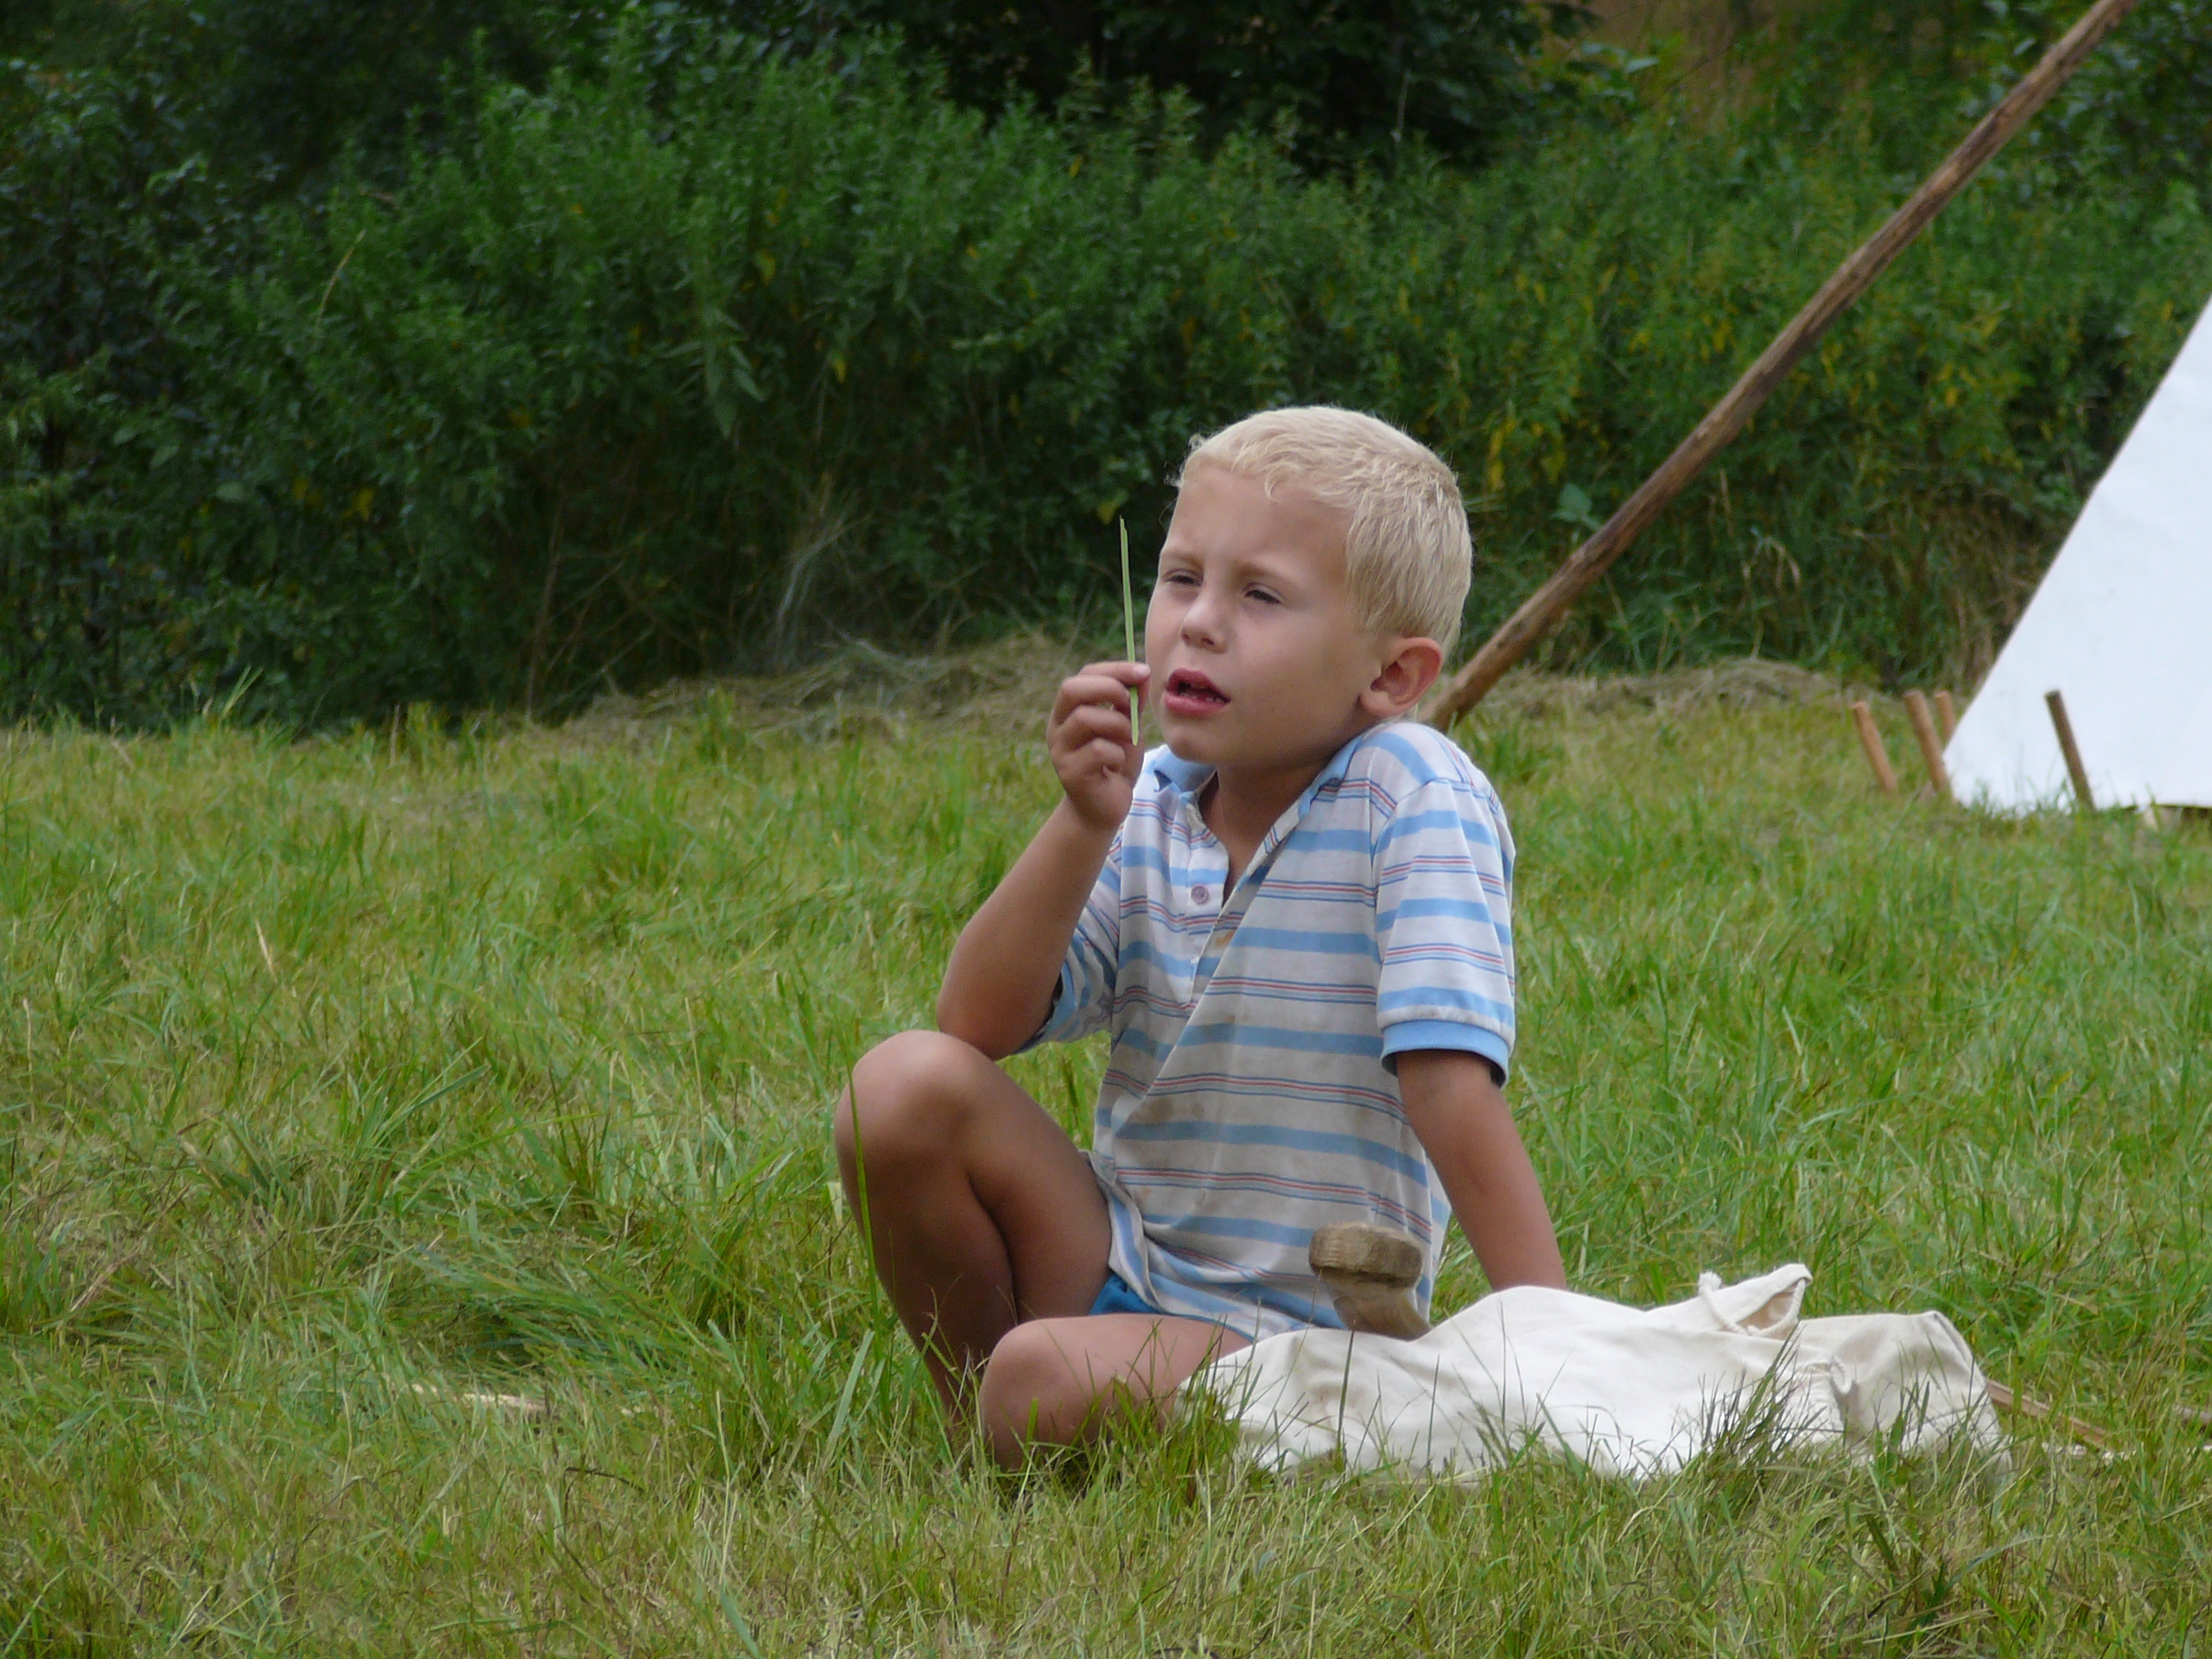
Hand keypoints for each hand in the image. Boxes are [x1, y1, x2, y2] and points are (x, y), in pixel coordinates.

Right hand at [1048, 661, 1148, 831]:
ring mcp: (1060, 750)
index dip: (1114, 669)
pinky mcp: (1069, 773)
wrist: (1105, 808)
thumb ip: (1131, 703)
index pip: (1084, 675)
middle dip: (1108, 688)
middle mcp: (1057, 726)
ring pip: (1085, 718)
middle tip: (1131, 704)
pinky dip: (1117, 754)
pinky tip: (1117, 766)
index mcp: (1069, 710)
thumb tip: (1143, 673)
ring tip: (1127, 740)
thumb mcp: (1127, 729)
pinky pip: (1098, 750)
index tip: (1143, 672)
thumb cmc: (1115, 765)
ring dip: (1118, 725)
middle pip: (1071, 689)